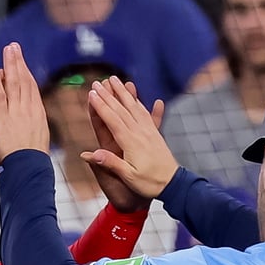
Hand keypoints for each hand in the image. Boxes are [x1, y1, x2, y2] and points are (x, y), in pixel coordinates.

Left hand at [0, 42, 49, 161]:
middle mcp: (29, 109)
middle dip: (19, 62)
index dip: (26, 73)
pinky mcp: (3, 117)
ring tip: (7, 49)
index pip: (31, 88)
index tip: (22, 61)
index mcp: (37, 114)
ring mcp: (16, 111)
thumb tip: (38, 131)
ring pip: (13, 82)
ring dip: (9, 64)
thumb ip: (36, 131)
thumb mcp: (39, 142)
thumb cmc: (35, 160)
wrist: (29, 168)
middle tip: (14, 46)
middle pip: (24, 80)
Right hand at [81, 77, 178, 198]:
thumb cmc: (150, 184)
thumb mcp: (128, 177)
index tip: (92, 94)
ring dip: (123, 92)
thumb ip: (111, 163)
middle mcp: (140, 133)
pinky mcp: (155, 134)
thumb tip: (91, 154)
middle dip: (108, 95)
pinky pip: (146, 114)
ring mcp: (148, 131)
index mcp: (130, 143)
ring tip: (115, 80)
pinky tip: (137, 97)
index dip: (101, 106)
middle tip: (98, 82)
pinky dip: (139, 103)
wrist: (173, 184)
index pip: (112, 120)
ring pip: (134, 107)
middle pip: (121, 109)